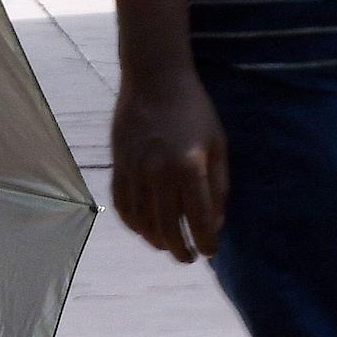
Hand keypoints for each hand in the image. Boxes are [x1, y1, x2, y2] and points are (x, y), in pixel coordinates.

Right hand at [110, 65, 227, 262]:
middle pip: (167, 227)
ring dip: (154, 239)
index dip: (205, 242)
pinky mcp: (118, 165)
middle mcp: (159, 173)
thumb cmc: (194, 110)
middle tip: (188, 258)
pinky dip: (132, 222)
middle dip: (179, 249)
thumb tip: (214, 222)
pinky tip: (142, 228)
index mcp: (190, 167)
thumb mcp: (217, 144)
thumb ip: (218, 186)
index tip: (209, 252)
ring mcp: (135, 170)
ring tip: (166, 245)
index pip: (198, 219)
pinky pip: (122, 204)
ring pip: (141, 220)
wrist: (154, 79)